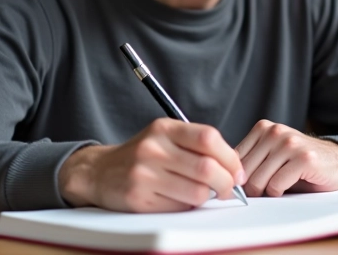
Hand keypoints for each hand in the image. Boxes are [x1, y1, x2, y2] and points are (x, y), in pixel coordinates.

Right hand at [58, 118, 244, 211]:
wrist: (99, 171)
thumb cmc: (142, 156)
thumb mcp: (164, 137)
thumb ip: (196, 146)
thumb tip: (235, 169)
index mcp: (164, 128)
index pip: (208, 138)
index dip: (231, 157)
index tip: (237, 171)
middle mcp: (153, 148)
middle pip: (207, 168)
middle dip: (226, 183)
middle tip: (228, 189)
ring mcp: (144, 173)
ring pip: (197, 192)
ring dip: (207, 197)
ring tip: (201, 194)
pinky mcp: (138, 198)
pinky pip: (178, 208)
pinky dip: (186, 207)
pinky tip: (178, 199)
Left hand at [235, 120, 337, 196]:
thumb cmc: (300, 164)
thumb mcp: (271, 156)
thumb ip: (250, 161)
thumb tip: (224, 180)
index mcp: (263, 128)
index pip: (234, 159)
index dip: (237, 178)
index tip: (243, 188)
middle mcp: (275, 132)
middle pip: (244, 171)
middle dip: (250, 188)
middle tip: (262, 193)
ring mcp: (290, 143)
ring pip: (258, 180)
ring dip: (265, 191)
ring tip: (277, 188)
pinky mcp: (303, 159)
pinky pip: (276, 185)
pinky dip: (278, 193)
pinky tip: (289, 186)